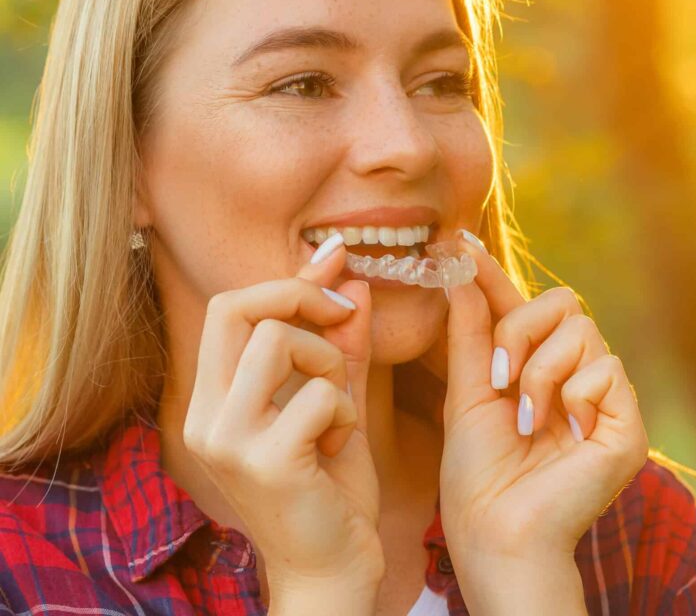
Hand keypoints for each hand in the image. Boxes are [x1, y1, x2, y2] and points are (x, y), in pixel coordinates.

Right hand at [183, 241, 384, 593]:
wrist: (331, 568)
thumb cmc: (329, 483)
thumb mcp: (333, 397)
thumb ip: (337, 337)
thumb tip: (344, 270)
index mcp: (214, 398)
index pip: (228, 307)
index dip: (286, 283)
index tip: (337, 279)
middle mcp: (206, 416)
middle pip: (237, 308)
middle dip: (301, 299)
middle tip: (342, 319)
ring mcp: (228, 440)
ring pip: (277, 340)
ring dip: (327, 362)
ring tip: (337, 406)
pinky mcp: (264, 462)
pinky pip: (318, 393)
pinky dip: (345, 409)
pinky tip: (338, 444)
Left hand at [439, 230, 648, 570]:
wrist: (495, 529)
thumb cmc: (476, 469)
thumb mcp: (465, 391)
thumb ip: (469, 333)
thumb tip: (463, 274)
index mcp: (529, 364)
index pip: (516, 302)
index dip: (491, 272)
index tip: (459, 241)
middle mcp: (569, 372)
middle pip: (562, 302)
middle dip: (520, 329)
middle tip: (498, 376)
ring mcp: (599, 396)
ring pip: (582, 331)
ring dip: (540, 371)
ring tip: (526, 417)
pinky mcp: (626, 421)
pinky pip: (606, 369)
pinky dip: (572, 395)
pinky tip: (560, 432)